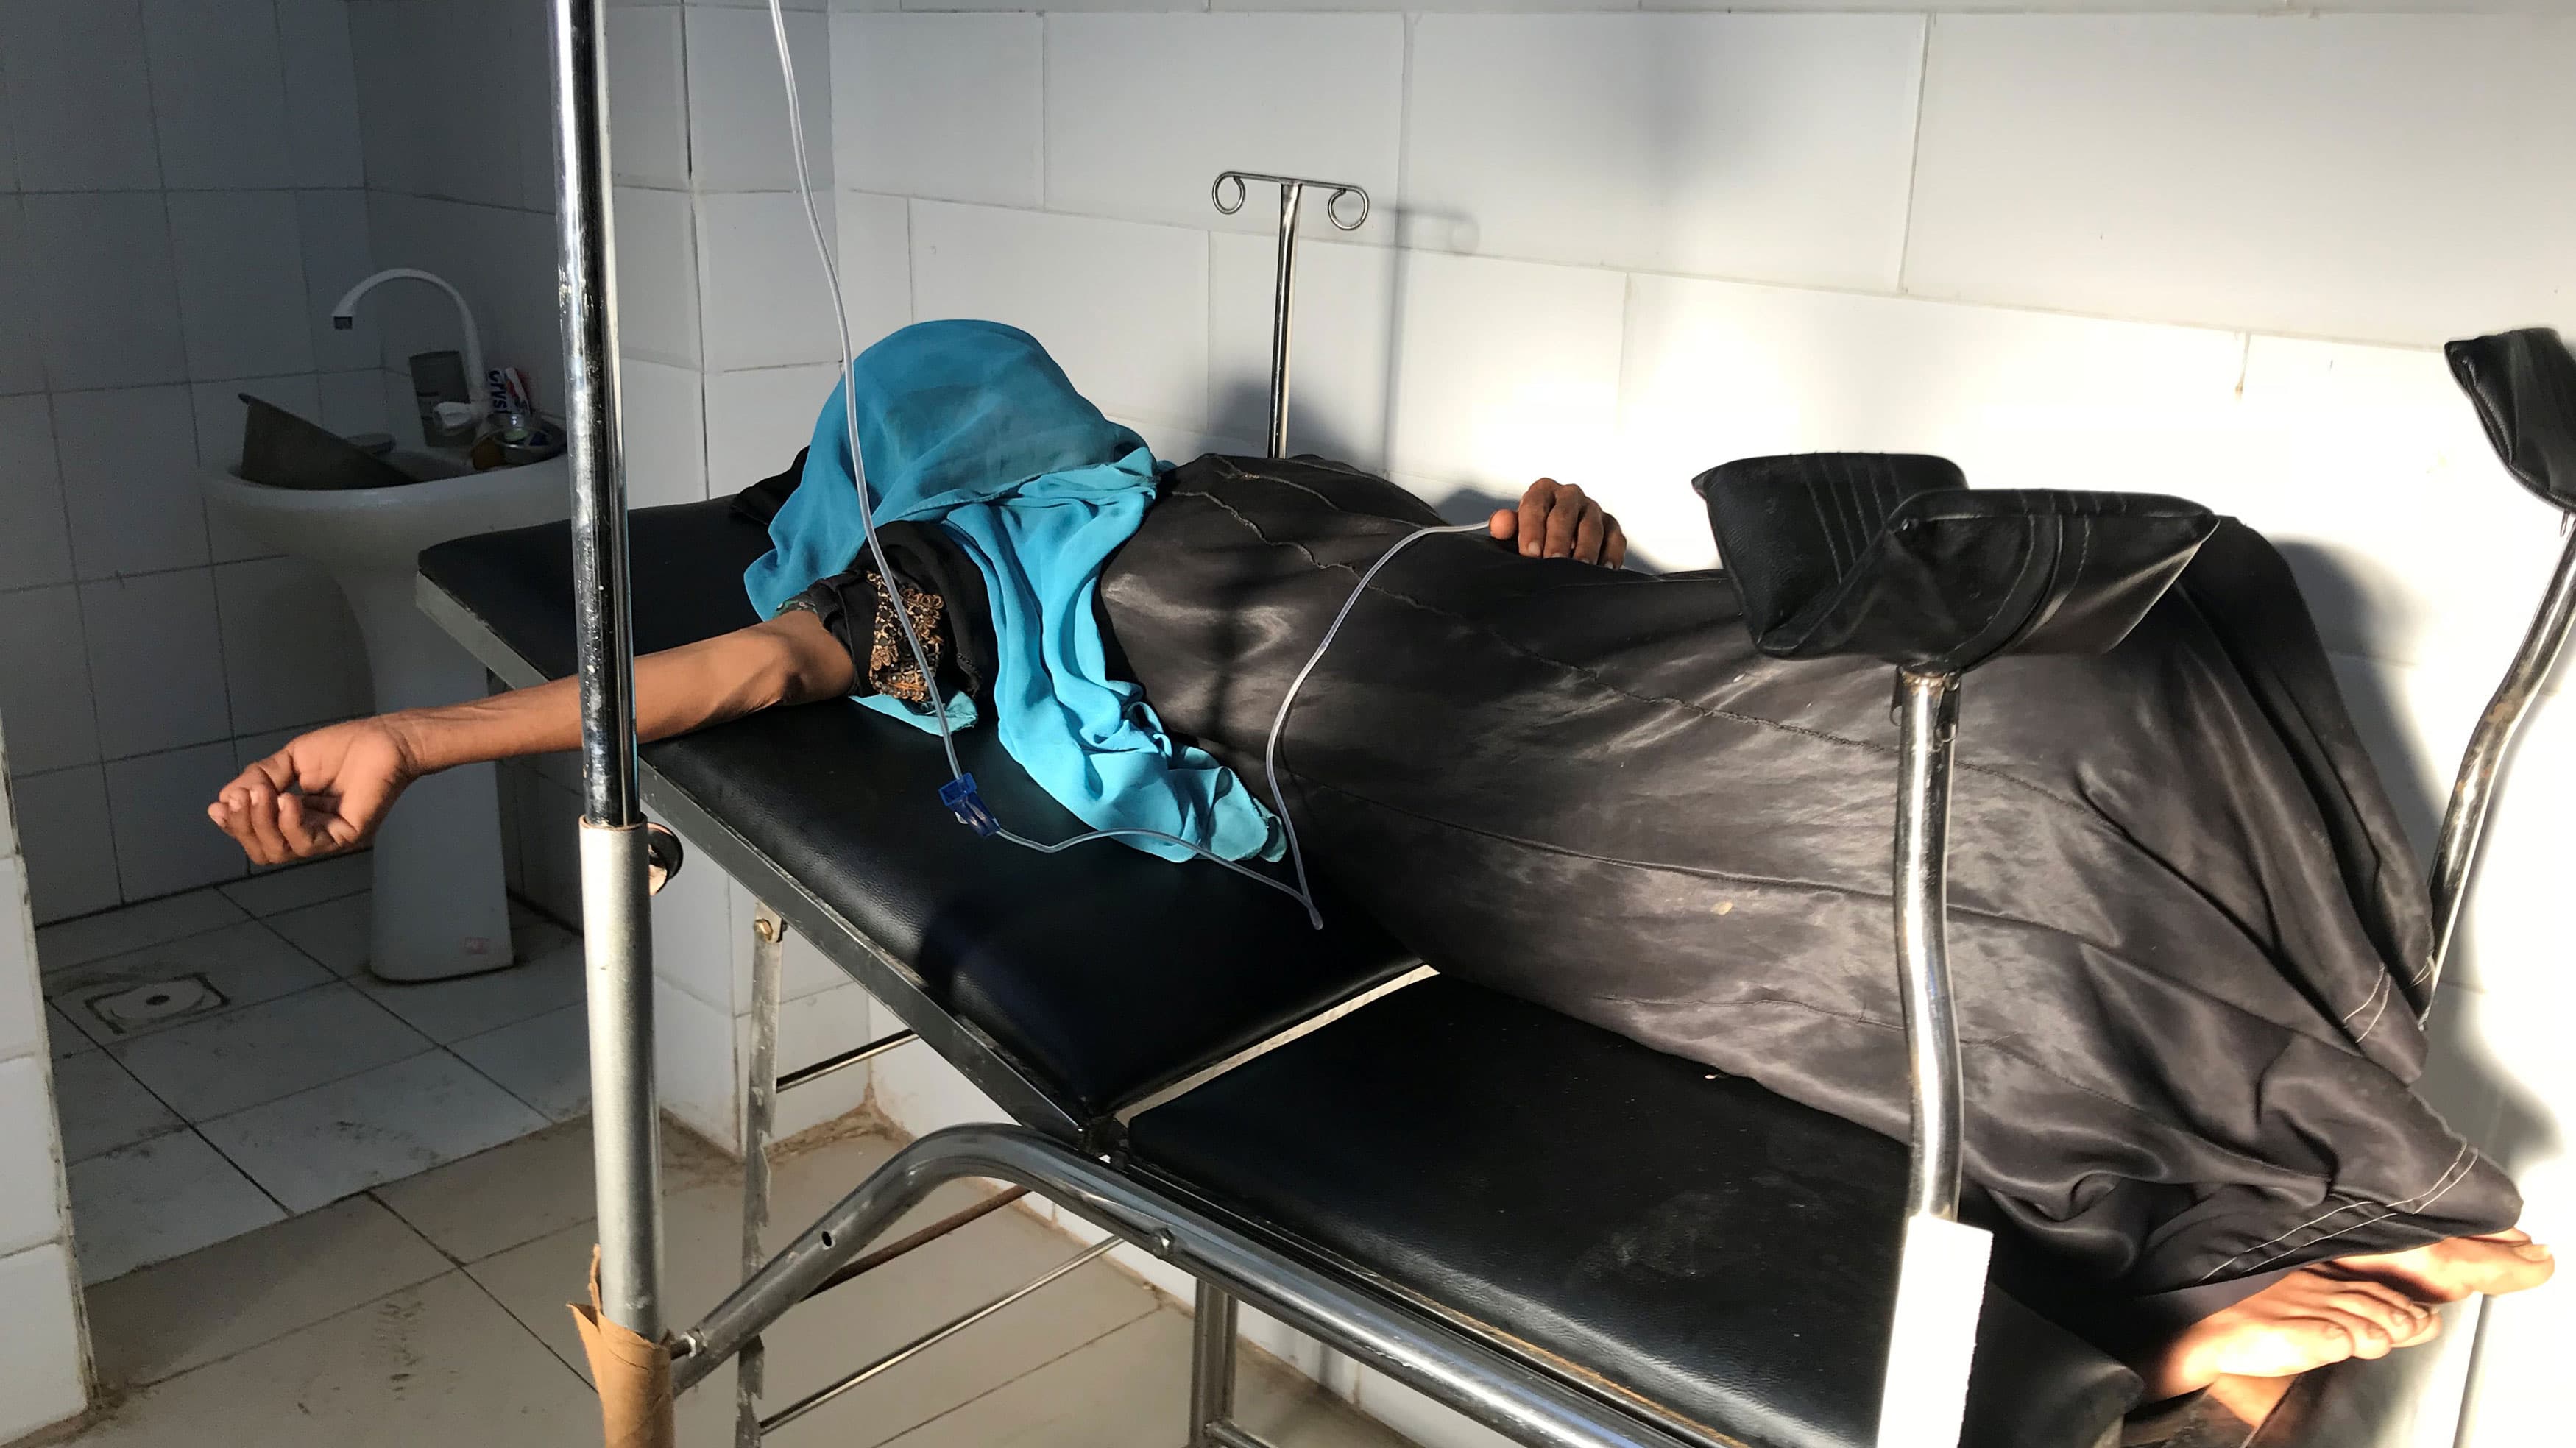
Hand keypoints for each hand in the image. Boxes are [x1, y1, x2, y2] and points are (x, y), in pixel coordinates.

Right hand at [207, 718, 418, 864]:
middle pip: (264, 851)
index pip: (257, 835)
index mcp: (296, 818)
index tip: (219, 806)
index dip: (234, 825)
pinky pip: (309, 843)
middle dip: (244, 826)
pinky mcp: (346, 836)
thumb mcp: (289, 761)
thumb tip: (225, 799)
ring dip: (263, 823)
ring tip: (263, 794)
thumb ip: (259, 779)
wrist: (385, 738)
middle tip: (241, 798)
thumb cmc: (344, 747)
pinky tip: (288, 801)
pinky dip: (290, 824)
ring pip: (281, 851)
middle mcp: (311, 833)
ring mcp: (329, 838)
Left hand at [1490, 478, 1626, 567]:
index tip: (1529, 553)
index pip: (1535, 505)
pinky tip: (1605, 569)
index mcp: (1543, 491)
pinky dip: (1611, 554)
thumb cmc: (1535, 534)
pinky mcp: (1611, 526)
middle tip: (1553, 561)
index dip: (1531, 529)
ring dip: (1586, 549)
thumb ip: (1506, 525)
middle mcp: (1569, 496)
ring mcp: (1593, 510)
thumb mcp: (1516, 529)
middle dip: (1558, 540)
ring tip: (1580, 568)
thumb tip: (1499, 524)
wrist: (1557, 540)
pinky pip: (1615, 539)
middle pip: (1564, 515)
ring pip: (1591, 527)